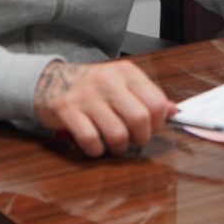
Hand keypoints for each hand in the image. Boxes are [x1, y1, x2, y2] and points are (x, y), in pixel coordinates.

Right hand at [33, 59, 174, 156]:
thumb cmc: (91, 86)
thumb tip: (173, 111)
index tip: (151, 129)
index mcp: (126, 73)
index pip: (156, 102)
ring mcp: (87, 96)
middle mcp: (108, 81)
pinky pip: (90, 140)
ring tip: (116, 145)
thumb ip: (147, 96)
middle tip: (135, 141)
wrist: (49, 80)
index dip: (158, 123)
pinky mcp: (67, 110)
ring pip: (117, 133)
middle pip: (140, 119)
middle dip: (141, 138)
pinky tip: (96, 146)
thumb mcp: (121, 82)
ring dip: (120, 148)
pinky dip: (96, 150)